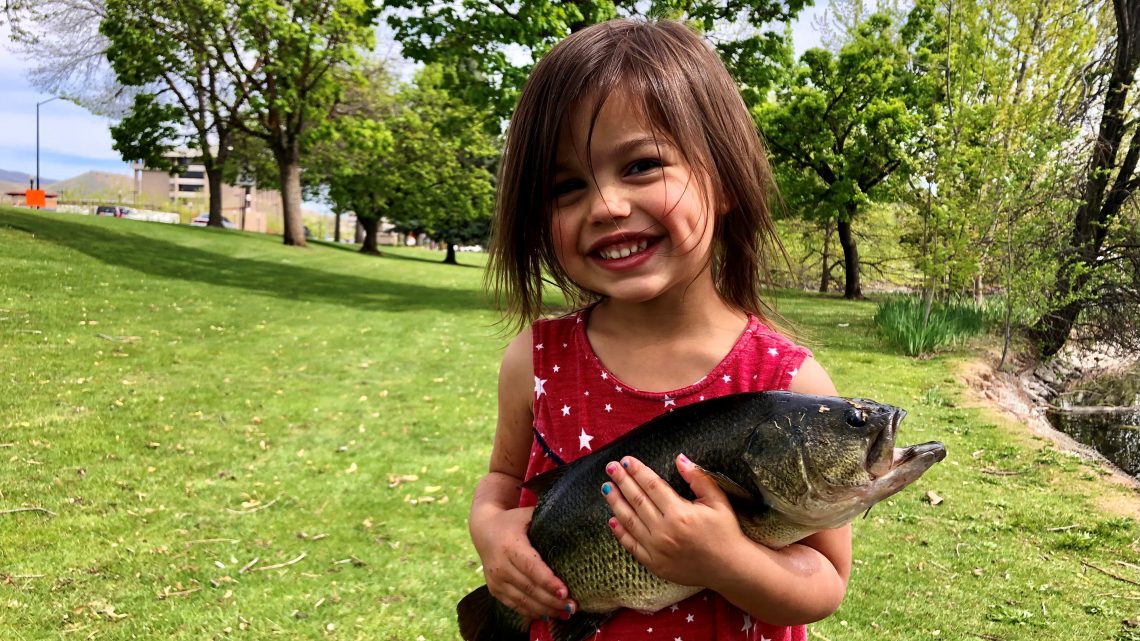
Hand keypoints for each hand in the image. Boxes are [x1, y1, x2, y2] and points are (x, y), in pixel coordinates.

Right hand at [471, 505, 576, 620]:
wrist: (483, 530)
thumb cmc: (513, 521)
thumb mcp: (527, 515)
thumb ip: (548, 519)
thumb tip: (576, 522)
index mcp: (510, 545)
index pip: (531, 567)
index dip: (548, 581)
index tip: (566, 592)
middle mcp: (500, 565)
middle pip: (529, 588)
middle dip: (552, 600)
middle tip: (573, 606)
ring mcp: (496, 580)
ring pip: (523, 600)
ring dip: (545, 610)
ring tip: (566, 613)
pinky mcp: (494, 589)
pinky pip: (515, 605)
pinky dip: (532, 612)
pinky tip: (548, 614)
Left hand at [601, 454, 746, 586]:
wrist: (730, 568)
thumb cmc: (725, 531)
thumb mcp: (718, 501)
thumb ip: (698, 478)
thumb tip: (679, 458)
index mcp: (680, 513)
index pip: (652, 486)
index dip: (638, 471)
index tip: (627, 460)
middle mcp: (664, 531)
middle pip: (637, 500)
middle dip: (622, 481)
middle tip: (610, 467)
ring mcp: (657, 549)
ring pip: (629, 521)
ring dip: (616, 503)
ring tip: (606, 487)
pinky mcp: (654, 564)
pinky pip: (631, 545)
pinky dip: (620, 532)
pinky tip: (611, 520)